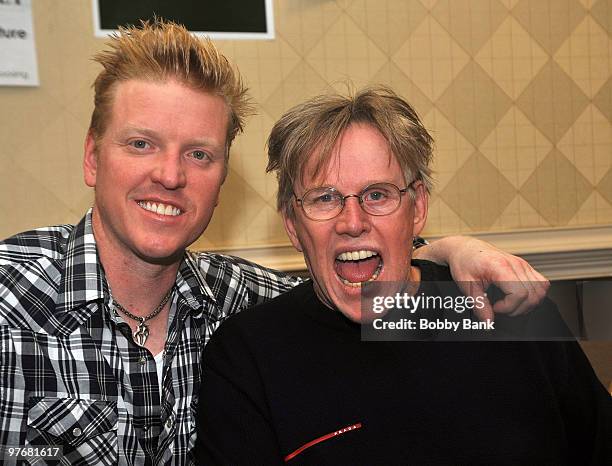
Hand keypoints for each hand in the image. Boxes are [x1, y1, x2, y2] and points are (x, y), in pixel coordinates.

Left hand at [415, 236, 549, 320]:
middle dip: (517, 309)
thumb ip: (479, 305)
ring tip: (509, 304)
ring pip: (541, 289)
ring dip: (528, 303)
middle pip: (533, 295)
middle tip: (500, 308)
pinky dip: (534, 294)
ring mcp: (523, 264)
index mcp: (500, 267)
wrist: (465, 248)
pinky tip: (517, 297)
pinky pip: (541, 283)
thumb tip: (488, 322)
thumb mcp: (466, 285)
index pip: (519, 294)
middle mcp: (516, 264)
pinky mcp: (525, 266)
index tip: (495, 308)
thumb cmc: (464, 261)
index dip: (509, 307)